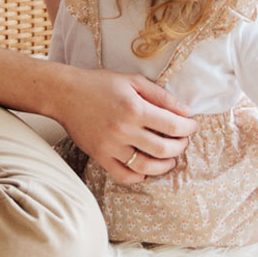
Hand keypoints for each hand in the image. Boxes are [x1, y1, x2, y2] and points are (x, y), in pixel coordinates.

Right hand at [52, 67, 197, 183]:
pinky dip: (141, 175)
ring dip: (165, 165)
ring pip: (147, 166)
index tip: (192, 126)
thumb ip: (161, 96)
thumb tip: (186, 112)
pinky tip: (147, 168)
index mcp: (134, 108)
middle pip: (164, 149)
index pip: (172, 125)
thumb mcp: (133, 81)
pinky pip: (125, 175)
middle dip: (180, 146)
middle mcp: (124, 130)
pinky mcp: (100, 156)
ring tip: (169, 158)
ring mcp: (111, 146)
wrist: (65, 94)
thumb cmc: (100, 84)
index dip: (188, 128)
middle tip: (182, 141)